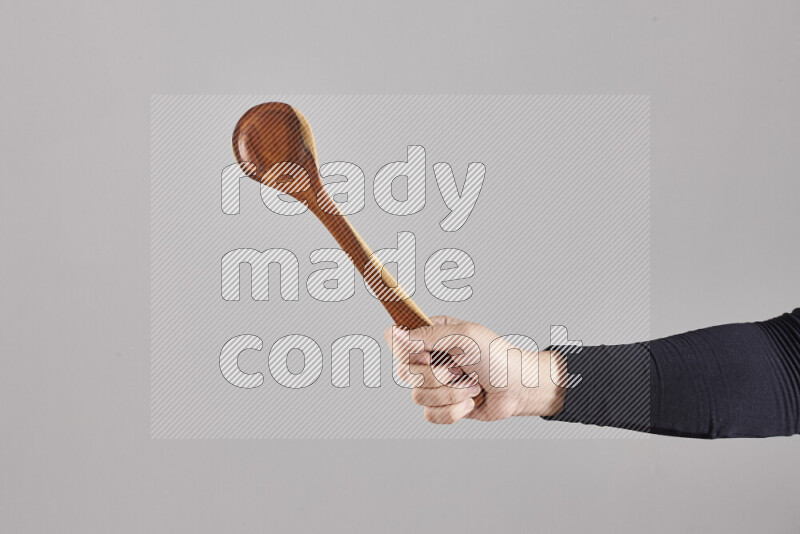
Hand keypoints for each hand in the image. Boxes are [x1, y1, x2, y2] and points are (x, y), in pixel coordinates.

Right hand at [384, 316, 566, 423]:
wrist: (519, 388)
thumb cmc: (497, 356)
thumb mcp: (464, 336)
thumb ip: (427, 335)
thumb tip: (393, 334)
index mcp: (430, 335)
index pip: (395, 340)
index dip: (408, 352)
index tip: (428, 354)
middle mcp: (428, 359)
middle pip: (405, 373)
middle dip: (438, 377)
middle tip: (460, 370)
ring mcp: (434, 384)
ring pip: (418, 396)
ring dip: (451, 394)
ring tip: (472, 386)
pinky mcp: (442, 406)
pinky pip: (430, 416)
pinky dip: (454, 411)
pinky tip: (470, 402)